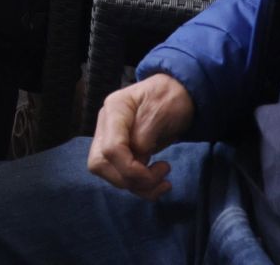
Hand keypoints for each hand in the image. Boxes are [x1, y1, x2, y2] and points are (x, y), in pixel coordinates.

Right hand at [86, 74, 195, 198]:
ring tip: (164, 181)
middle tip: (160, 176)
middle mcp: (106, 126)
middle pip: (101, 164)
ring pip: (110, 175)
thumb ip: (145, 135)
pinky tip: (159, 184)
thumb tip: (137, 160)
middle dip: (131, 179)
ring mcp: (111, 139)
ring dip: (138, 186)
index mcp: (114, 109)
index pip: (110, 148)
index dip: (131, 168)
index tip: (160, 169)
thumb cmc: (170, 96)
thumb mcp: (162, 110)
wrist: (179, 93)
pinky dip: (141, 187)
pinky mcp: (121, 153)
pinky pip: (123, 176)